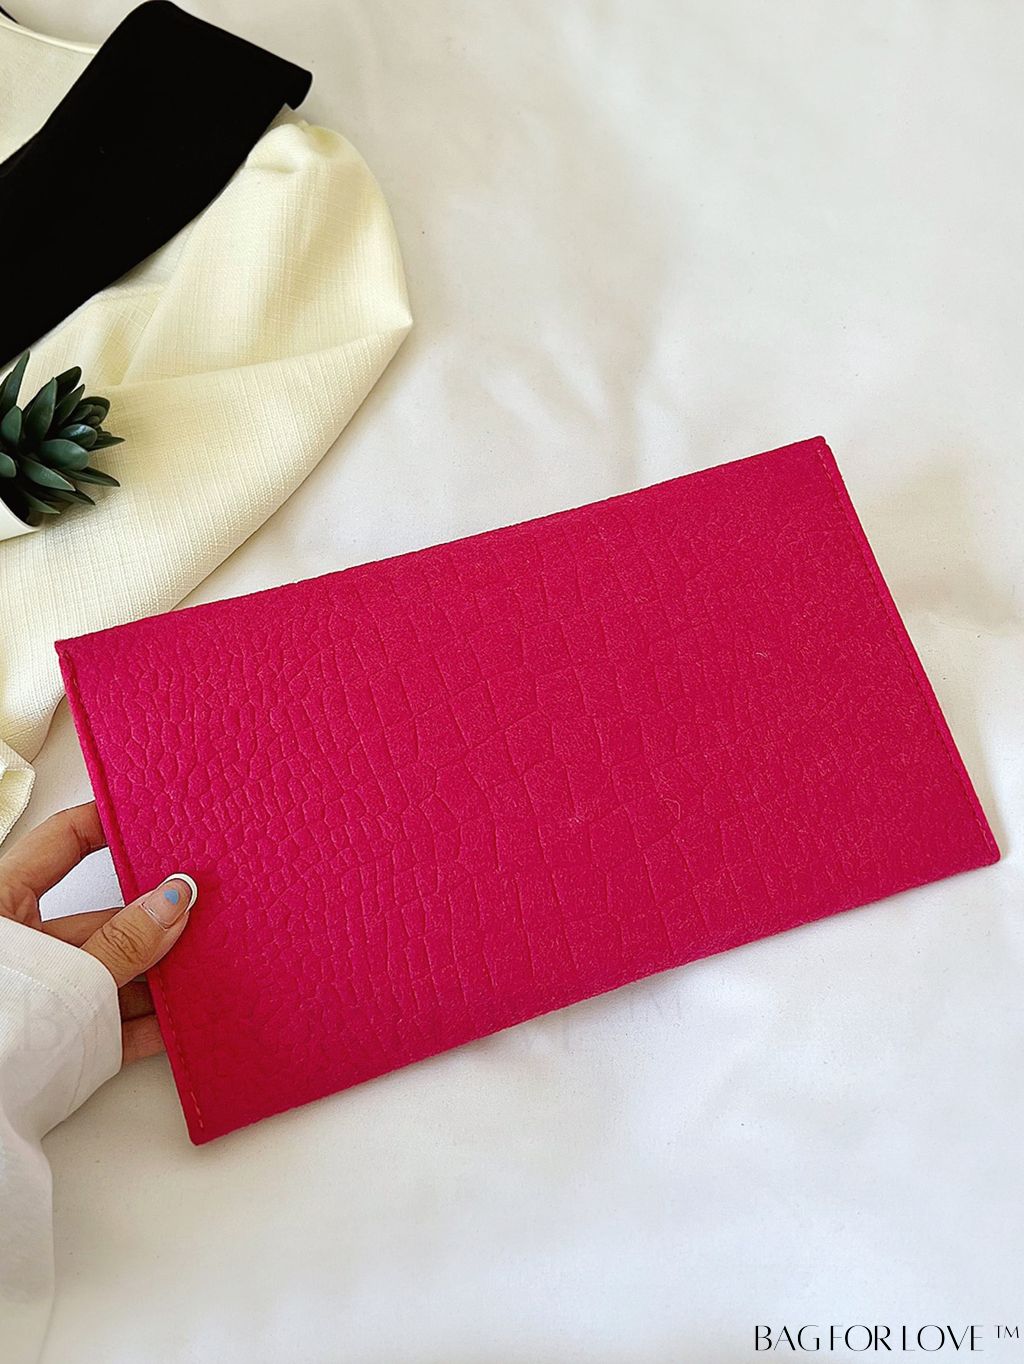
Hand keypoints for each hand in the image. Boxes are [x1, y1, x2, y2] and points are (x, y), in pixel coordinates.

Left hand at [0, 802, 194, 1062]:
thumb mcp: (67, 977)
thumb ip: (126, 941)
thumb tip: (177, 897)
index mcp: (3, 908)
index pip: (62, 842)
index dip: (108, 823)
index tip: (156, 816)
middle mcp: (26, 949)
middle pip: (102, 918)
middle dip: (154, 916)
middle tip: (202, 900)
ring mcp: (47, 997)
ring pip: (114, 972)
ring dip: (160, 972)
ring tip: (209, 959)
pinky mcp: (64, 1045)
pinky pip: (116, 1024)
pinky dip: (152, 1023)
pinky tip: (188, 1015)